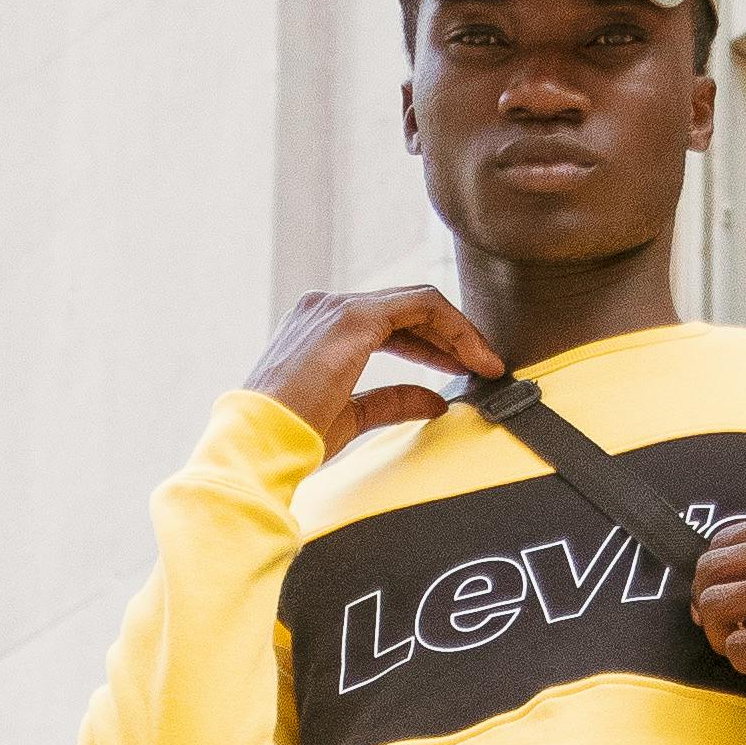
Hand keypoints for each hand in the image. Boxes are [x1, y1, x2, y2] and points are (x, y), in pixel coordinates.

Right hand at [246, 277, 510, 451]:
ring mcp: (337, 307)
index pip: (389, 323)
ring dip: (458, 331)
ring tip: (485, 362)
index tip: (463, 368)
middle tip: (485, 364)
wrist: (259, 441)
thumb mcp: (350, 416)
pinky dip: (453, 329)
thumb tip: (436, 401)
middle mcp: (325, 307)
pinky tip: (472, 357)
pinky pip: (420, 307)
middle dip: (451, 336)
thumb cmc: (292, 437)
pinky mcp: (353, 317)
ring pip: (417, 302)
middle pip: (406, 309)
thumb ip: (391, 401)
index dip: (431, 344)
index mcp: (317, 328)